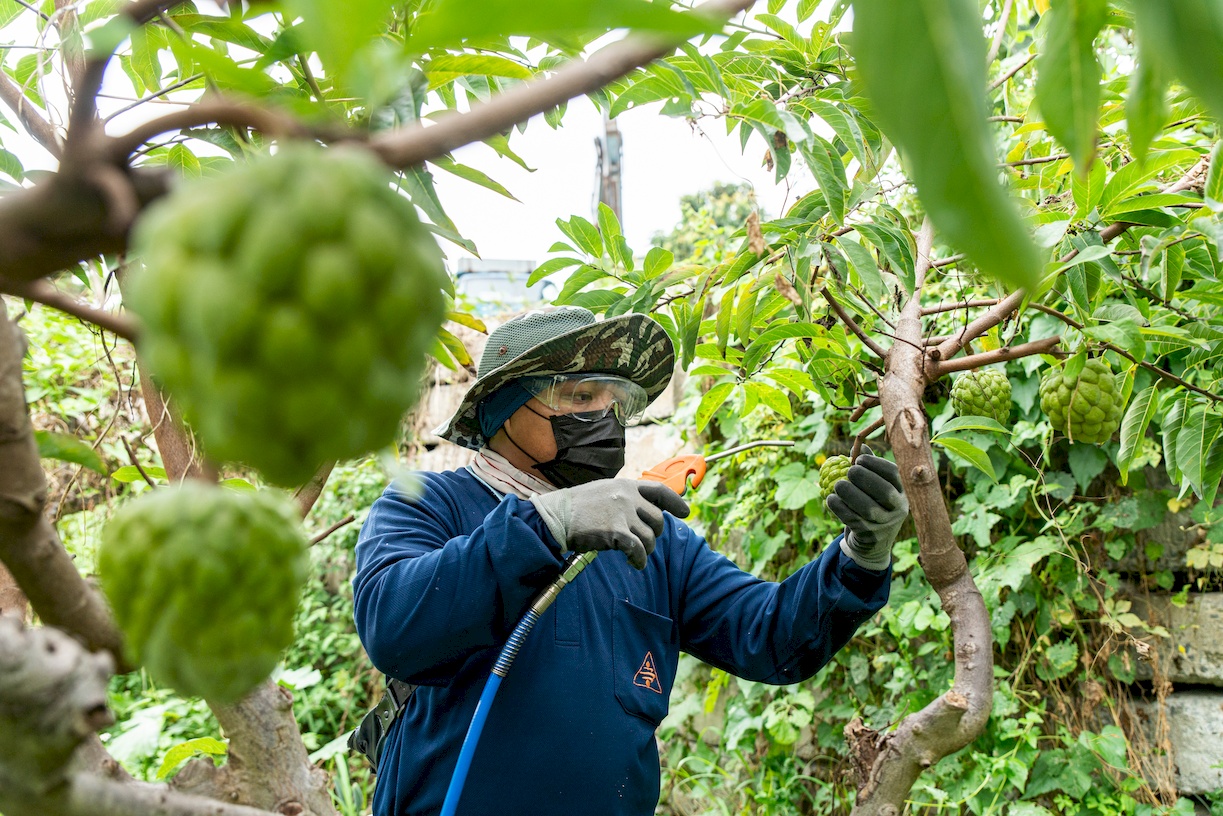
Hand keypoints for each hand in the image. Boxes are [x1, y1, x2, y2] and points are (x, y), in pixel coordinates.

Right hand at [529, 479, 689, 568]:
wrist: (557, 516)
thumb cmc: (578, 508)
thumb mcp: (604, 492)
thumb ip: (625, 498)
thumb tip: (646, 511)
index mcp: (626, 485)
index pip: (659, 491)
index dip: (675, 502)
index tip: (686, 512)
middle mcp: (627, 497)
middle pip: (658, 519)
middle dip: (655, 534)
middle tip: (644, 543)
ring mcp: (622, 513)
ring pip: (650, 537)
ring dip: (646, 550)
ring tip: (635, 555)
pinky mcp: (616, 531)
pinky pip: (638, 550)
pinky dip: (639, 560)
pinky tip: (634, 563)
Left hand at [825, 447, 908, 569]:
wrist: (872, 545)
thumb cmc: (872, 506)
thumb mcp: (874, 488)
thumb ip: (868, 468)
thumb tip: (859, 446)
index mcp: (902, 491)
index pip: (894, 475)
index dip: (876, 464)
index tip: (859, 459)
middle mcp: (898, 508)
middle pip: (885, 492)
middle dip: (865, 478)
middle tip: (850, 471)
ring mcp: (886, 524)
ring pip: (869, 509)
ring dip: (850, 494)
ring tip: (837, 485)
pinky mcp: (871, 536)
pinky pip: (854, 521)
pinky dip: (840, 509)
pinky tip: (831, 499)